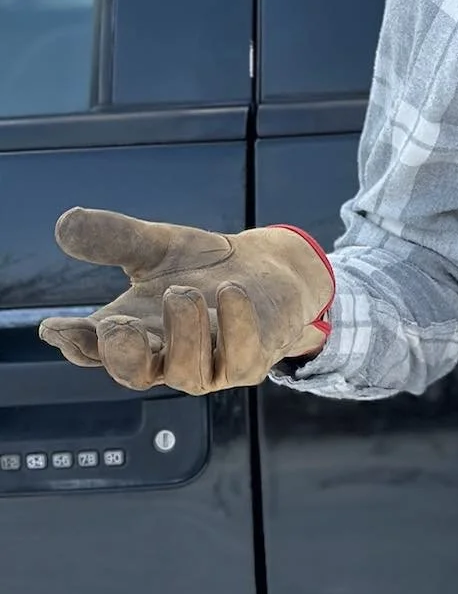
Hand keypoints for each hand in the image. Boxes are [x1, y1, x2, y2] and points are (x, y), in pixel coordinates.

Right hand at [37, 209, 333, 394]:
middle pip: (132, 372)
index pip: (92, 348)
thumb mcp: (157, 246)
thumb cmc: (201, 269)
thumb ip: (115, 239)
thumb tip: (65, 222)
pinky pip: (240, 354)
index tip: (55, 327)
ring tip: (180, 291)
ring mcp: (207, 367)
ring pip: (187, 369)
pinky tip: (231, 290)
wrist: (267, 275)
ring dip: (182, 333)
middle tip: (115, 326)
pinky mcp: (248, 363)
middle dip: (122, 354)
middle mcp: (163, 357)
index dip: (73, 342)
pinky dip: (235, 324)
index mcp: (131, 332)